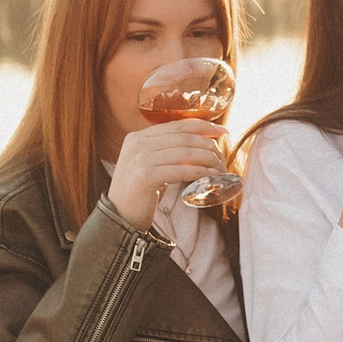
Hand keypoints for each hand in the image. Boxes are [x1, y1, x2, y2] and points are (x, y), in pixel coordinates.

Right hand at [106, 119, 226, 224]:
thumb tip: (202, 145)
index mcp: (138, 136)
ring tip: (219, 169)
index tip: (222, 131)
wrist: (119, 216)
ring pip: (185, 153)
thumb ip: (168, 151)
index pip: (177, 125)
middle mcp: (138, 143)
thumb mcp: (151, 164)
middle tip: (222, 158)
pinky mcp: (145, 176)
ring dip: (208, 160)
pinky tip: (210, 177)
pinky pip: (180, 170)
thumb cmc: (140, 192)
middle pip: (184, 138)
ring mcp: (140, 159)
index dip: (203, 126)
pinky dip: (199, 172)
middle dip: (209, 146)